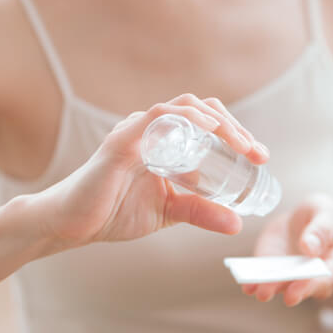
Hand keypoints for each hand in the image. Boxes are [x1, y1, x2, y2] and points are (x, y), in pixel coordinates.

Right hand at [31, 94, 268, 249]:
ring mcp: (136, 131)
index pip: (207, 122)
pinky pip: (157, 117)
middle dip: (235, 127)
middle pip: (202, 109)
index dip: (237, 133)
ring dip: (219, 123)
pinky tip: (208, 131)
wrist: (71, 225)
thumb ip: (201, 212)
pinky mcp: (122, 141)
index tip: (260, 157)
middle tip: (257, 154)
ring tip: (242, 146)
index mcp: (164, 141)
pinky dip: (187, 119)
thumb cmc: (113, 212)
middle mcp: (152, 129)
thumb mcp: (169, 212)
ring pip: (185, 107)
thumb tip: (237, 224)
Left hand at [242, 194, 332, 305]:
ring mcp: (294, 278)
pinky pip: (266, 281)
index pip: (328, 275)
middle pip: (308, 288)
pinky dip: (256, 284)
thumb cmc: (322, 215)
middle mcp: (317, 276)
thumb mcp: (326, 212)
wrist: (304, 219)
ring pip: (285, 289)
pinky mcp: (275, 273)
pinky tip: (248, 286)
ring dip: (273, 290)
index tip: (301, 284)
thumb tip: (310, 247)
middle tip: (286, 296)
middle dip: (296, 291)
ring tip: (261, 290)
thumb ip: (322, 228)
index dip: (314, 281)